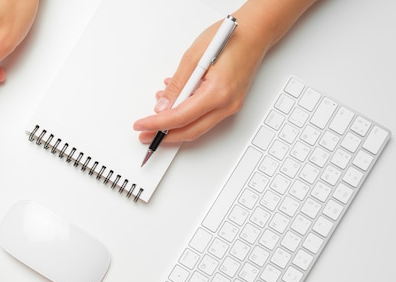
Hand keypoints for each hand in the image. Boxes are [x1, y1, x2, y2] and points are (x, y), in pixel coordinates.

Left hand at [133, 19, 267, 143]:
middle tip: (145, 134)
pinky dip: (187, 115)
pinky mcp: (231, 103)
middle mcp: (227, 104)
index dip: (157, 124)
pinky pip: (205, 116)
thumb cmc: (228, 37)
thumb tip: (162, 107)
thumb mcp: (192, 57)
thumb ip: (176, 86)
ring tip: (156, 116)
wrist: (255, 32)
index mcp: (217, 93)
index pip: (180, 118)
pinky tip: (174, 105)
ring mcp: (231, 106)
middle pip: (190, 130)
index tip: (141, 126)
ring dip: (175, 125)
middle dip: (165, 135)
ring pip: (197, 127)